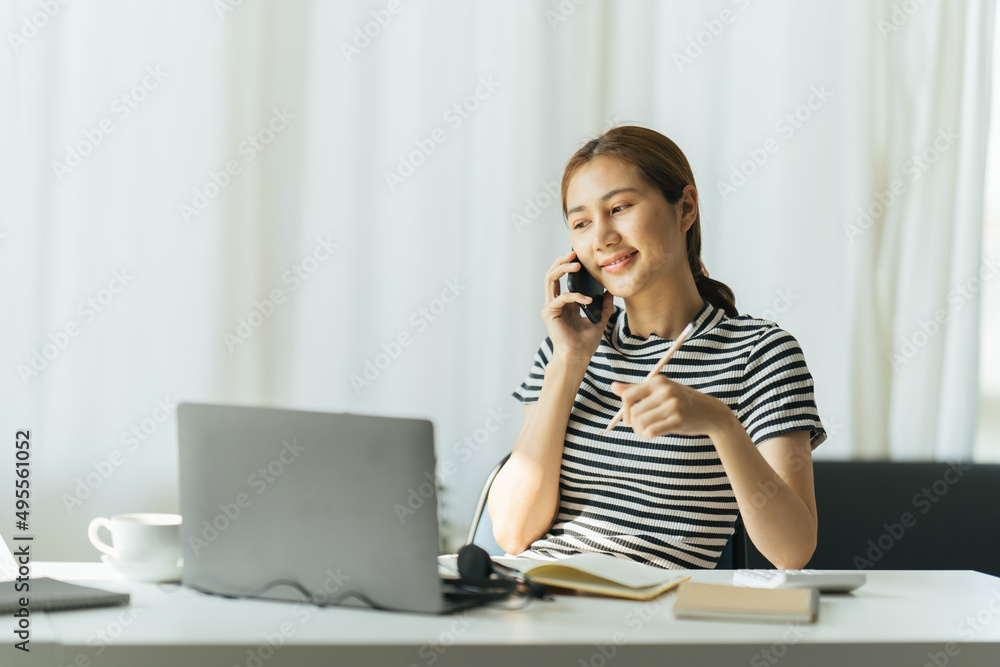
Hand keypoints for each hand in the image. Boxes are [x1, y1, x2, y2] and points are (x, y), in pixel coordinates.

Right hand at [542, 250, 614, 361]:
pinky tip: (587, 300)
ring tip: (576, 265)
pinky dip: (575, 296)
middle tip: (574, 254)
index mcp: (564, 303)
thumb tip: (610, 292)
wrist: (577, 357)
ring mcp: (551, 307)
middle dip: (562, 261)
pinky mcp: (550, 314)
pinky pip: (561, 298)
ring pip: (550, 279)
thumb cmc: (585, 343)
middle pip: (552, 273)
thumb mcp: (599, 320)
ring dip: (562, 269)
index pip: (561, 277)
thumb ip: (603, 306)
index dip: (568, 264)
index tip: (581, 257)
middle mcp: (555, 302)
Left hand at [610, 375, 730, 439]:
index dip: (624, 410)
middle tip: (640, 429)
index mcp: (658, 381)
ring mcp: (673, 405)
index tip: (629, 419)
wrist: (710, 413)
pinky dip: (647, 436)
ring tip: (646, 432)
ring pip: (642, 423)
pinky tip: (651, 435)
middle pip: (635, 412)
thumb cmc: (681, 402)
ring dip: (640, 431)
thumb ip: (636, 390)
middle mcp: (665, 390)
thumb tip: (613, 386)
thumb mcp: (660, 392)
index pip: (628, 395)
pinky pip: (652, 431)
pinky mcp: (678, 420)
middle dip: (633, 424)